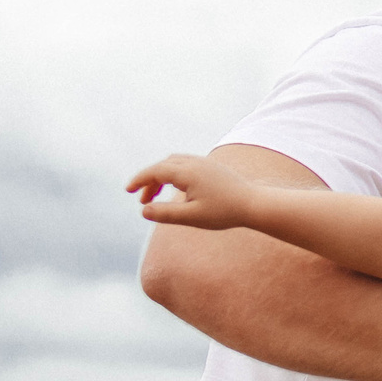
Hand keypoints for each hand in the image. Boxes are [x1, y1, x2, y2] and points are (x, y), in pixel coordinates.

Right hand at [128, 153, 258, 229]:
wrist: (254, 203)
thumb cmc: (224, 212)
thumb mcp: (192, 217)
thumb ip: (166, 214)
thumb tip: (143, 211)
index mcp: (188, 172)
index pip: (156, 171)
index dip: (139, 179)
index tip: (127, 190)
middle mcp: (195, 162)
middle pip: (163, 165)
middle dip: (148, 180)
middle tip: (141, 200)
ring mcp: (204, 163)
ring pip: (174, 163)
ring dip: (160, 177)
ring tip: (154, 197)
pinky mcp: (212, 167)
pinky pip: (185, 164)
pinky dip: (172, 174)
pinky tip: (174, 190)